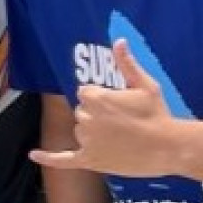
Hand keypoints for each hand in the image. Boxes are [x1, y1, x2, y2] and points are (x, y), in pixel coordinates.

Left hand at [33, 41, 182, 178]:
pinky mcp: (90, 160)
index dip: (101, 98)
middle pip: (82, 112)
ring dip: (94, 133)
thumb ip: (127, 64)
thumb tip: (118, 41)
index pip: (85, 93)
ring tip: (121, 137)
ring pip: (81, 132)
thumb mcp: (145, 85)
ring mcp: (87, 141)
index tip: (119, 104)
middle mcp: (86, 118)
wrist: (169, 147)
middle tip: (123, 122)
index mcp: (95, 98)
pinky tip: (34, 155)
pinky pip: (63, 160)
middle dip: (98, 115)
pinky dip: (48, 158)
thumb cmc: (158, 114)